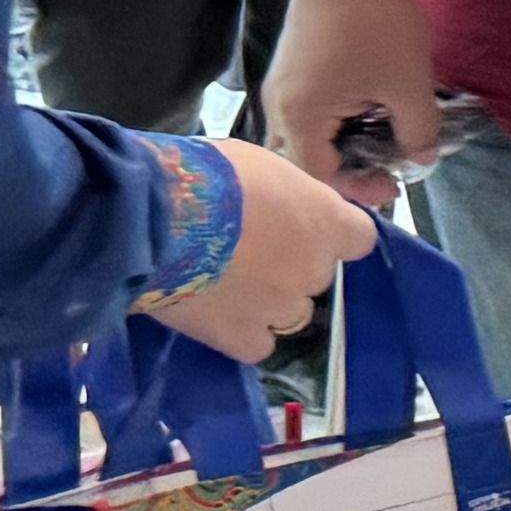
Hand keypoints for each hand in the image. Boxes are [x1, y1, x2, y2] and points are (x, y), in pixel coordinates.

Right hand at [143, 139, 377, 362]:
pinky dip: (240, 333)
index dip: (331, 235)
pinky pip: (256, 344)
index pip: (358, 237)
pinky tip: (215, 314)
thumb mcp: (260, 166)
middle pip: (316, 274)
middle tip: (244, 251)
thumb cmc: (205, 175)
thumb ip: (285, 197)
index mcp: (326, 222)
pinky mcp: (240, 336)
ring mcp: (281, 307)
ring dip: (267, 301)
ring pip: (289, 312)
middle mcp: (314, 269)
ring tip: (222, 283)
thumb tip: (281, 208)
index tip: (303, 228)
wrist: (152, 216)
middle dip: (289, 265)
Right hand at [255, 0, 442, 205]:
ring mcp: (283, 86)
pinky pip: (310, 112)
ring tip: (384, 139)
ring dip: (344, 145)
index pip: (319, 177)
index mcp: (300, 118)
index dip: (358, 188)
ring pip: (308, 135)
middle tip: (387, 167)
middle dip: (348, 171)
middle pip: (306, 160)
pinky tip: (371, 111)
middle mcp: (280, 107)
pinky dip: (339, 122)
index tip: (397, 183)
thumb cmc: (375, 22)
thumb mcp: (408, 82)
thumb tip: (422, 159)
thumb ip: (418, 129)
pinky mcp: (293, 69)